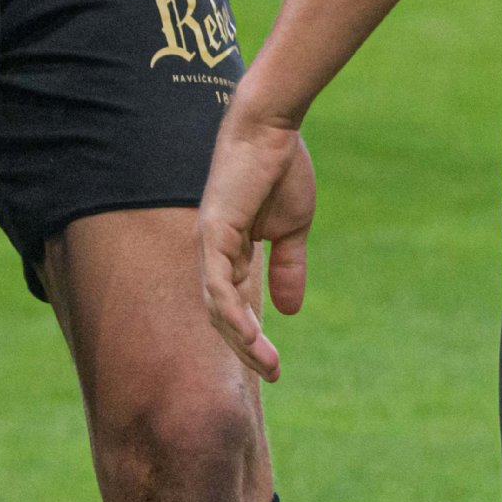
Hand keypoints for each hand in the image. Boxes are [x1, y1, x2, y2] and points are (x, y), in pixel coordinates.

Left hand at [195, 107, 316, 381]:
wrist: (272, 128)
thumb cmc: (280, 168)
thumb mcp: (291, 228)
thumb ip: (288, 265)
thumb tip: (289, 309)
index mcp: (230, 251)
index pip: (233, 306)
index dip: (251, 338)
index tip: (276, 365)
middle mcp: (213, 251)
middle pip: (221, 314)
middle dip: (246, 349)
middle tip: (275, 374)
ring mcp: (209, 243)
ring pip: (217, 307)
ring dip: (241, 341)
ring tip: (269, 364)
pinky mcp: (214, 233)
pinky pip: (217, 284)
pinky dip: (231, 313)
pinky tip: (250, 336)